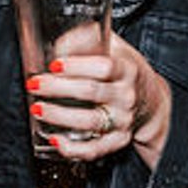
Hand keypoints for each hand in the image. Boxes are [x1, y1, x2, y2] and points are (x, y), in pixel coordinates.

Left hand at [26, 32, 160, 164]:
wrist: (152, 103)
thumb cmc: (126, 71)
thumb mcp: (115, 47)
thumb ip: (87, 38)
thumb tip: (56, 43)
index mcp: (127, 70)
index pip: (105, 67)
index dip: (77, 65)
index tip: (54, 64)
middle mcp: (126, 96)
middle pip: (91, 92)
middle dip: (57, 88)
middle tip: (35, 84)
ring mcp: (123, 120)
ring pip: (90, 121)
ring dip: (59, 116)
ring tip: (37, 108)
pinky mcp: (117, 141)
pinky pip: (94, 149)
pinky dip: (73, 149)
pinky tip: (54, 139)